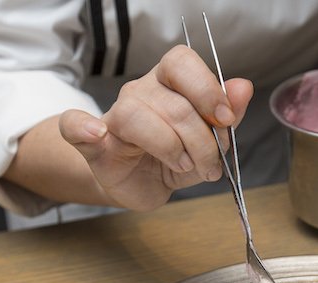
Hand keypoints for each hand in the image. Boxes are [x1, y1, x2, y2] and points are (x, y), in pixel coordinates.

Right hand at [59, 45, 253, 210]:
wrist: (144, 185)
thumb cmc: (176, 158)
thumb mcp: (210, 141)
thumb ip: (228, 115)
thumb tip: (244, 87)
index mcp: (170, 84)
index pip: (182, 62)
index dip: (207, 88)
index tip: (226, 119)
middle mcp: (141, 92)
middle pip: (173, 103)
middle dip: (201, 140)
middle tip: (210, 165)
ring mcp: (113, 116)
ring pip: (136, 115)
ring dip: (170, 147)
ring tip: (183, 166)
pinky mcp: (92, 144)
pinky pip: (73, 125)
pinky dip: (82, 126)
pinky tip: (97, 134)